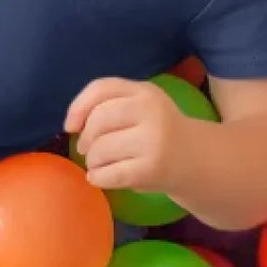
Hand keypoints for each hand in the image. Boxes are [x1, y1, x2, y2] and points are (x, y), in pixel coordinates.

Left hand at [65, 78, 189, 191]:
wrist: (195, 159)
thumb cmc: (157, 131)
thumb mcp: (140, 105)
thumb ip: (108, 104)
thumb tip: (72, 125)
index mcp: (145, 92)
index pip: (101, 89)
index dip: (78, 107)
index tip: (70, 127)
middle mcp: (151, 112)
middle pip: (98, 121)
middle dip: (86, 139)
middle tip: (88, 151)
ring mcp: (153, 141)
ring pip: (101, 149)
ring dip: (92, 161)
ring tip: (99, 165)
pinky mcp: (151, 169)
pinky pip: (109, 174)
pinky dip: (97, 178)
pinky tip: (100, 177)